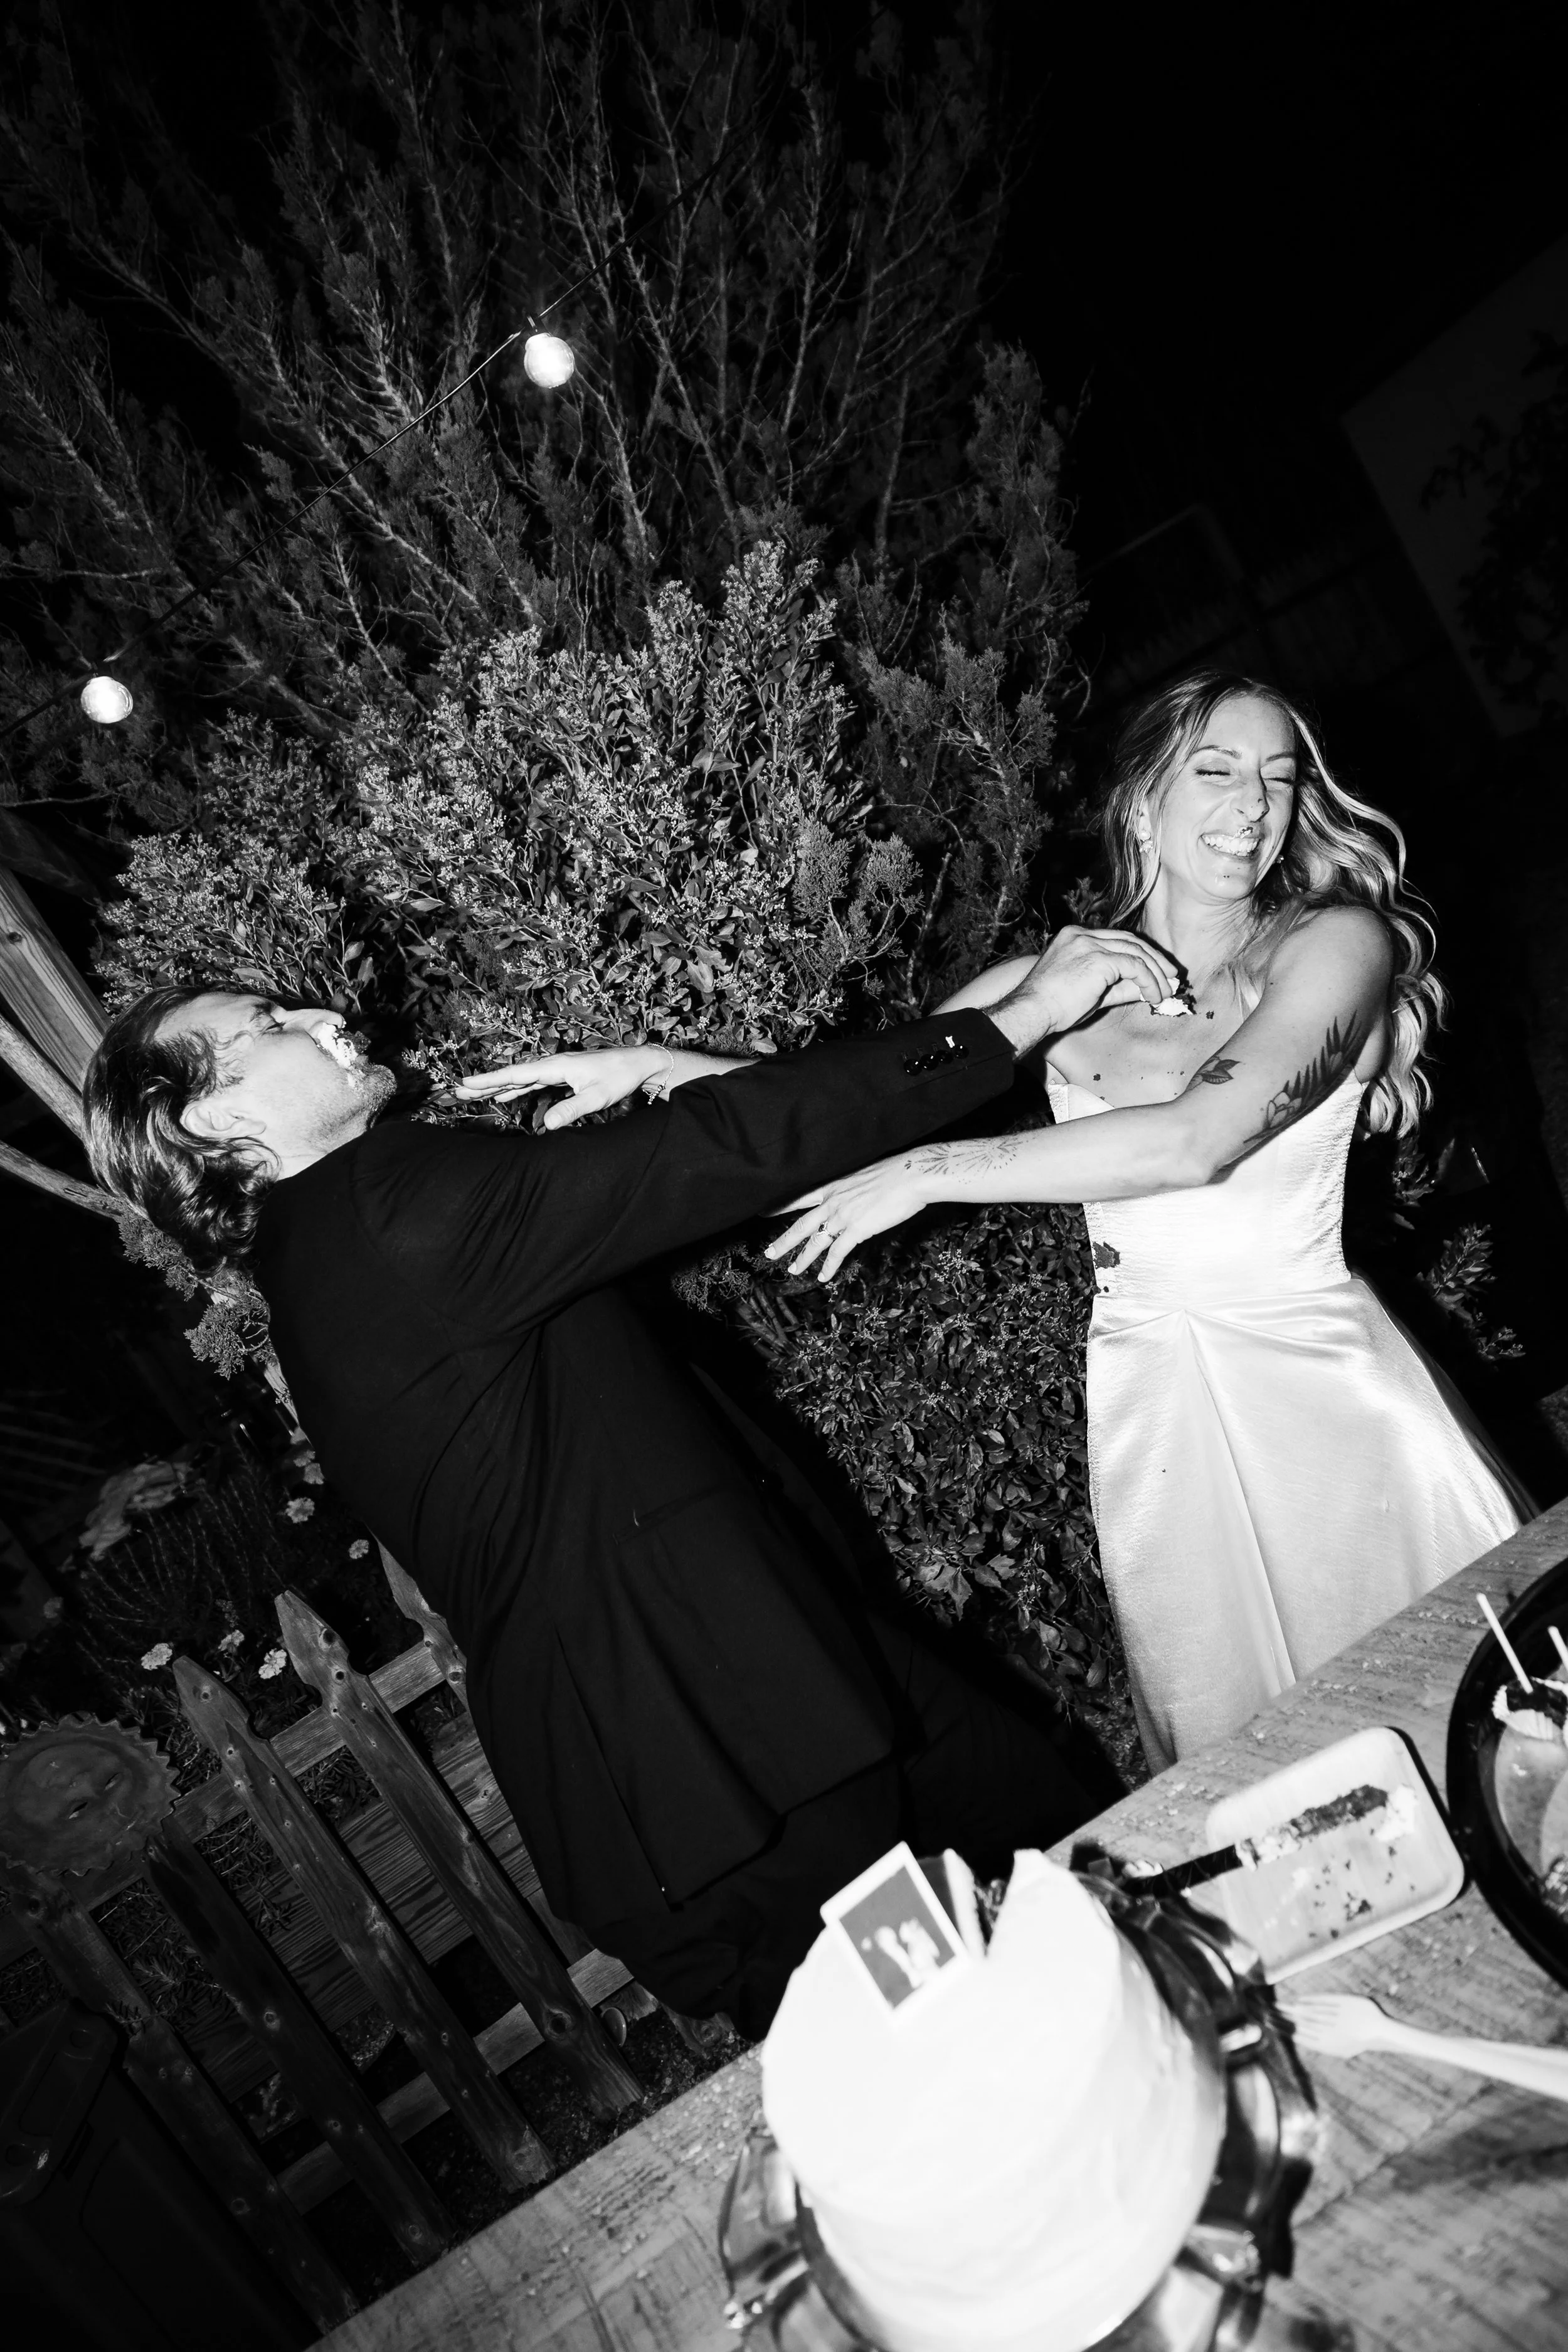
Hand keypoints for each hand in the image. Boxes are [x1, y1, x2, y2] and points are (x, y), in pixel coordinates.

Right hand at [451, 1047, 661, 1128]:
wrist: (638, 1062)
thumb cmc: (619, 1077)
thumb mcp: (596, 1098)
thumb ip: (571, 1110)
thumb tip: (547, 1125)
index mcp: (555, 1066)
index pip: (516, 1074)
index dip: (490, 1080)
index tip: (466, 1083)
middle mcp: (552, 1065)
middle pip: (512, 1075)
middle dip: (485, 1083)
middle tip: (458, 1091)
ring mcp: (556, 1070)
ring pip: (521, 1079)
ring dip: (498, 1087)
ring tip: (473, 1094)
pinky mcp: (563, 1076)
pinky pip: (533, 1083)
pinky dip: (516, 1089)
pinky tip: (506, 1097)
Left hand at [765, 1152, 932, 1281]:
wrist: (911, 1175)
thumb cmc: (895, 1172)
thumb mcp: (864, 1173)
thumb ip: (852, 1187)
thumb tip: (852, 1195)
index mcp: (833, 1185)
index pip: (799, 1197)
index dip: (780, 1206)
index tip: (764, 1212)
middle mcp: (832, 1201)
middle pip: (800, 1224)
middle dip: (784, 1241)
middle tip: (769, 1253)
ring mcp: (842, 1216)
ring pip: (815, 1242)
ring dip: (803, 1258)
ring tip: (793, 1270)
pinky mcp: (856, 1229)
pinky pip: (837, 1253)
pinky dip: (829, 1267)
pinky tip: (824, 1277)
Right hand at [996, 926, 1186, 1047]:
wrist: (1032, 1011)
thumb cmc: (1053, 1006)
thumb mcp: (1092, 993)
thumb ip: (1119, 988)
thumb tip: (1146, 991)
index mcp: (1075, 937)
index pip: (1117, 940)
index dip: (1141, 955)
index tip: (1157, 971)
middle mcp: (1083, 935)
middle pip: (1130, 941)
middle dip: (1155, 960)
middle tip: (1172, 977)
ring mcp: (1089, 943)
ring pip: (1135, 952)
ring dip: (1155, 973)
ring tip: (1166, 991)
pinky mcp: (1098, 958)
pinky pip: (1134, 966)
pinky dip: (1148, 980)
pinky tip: (1153, 995)